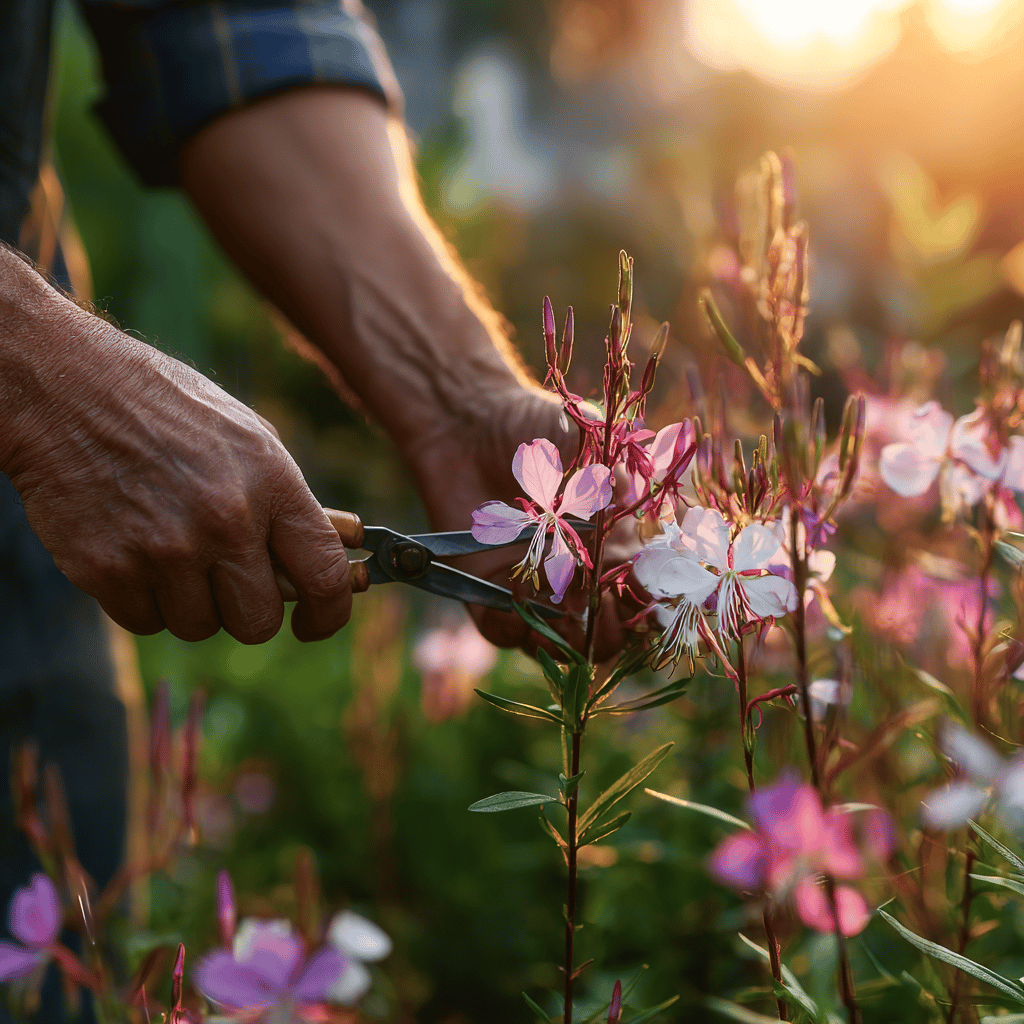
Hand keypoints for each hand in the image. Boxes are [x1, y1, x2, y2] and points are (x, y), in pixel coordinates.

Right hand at [1, 267, 350, 643]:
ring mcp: (163, 549)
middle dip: (248, 610)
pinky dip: (144, 600)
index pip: (323, 576)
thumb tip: (346, 553)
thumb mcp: (251, 439)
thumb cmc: (170, 412)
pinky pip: (146, 621)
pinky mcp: (107, 570)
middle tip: (228, 582)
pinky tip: (135, 550)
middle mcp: (224, 521)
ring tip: (172, 549)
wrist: (66, 388)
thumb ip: (295, 504)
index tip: (314, 621)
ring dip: (192, 603)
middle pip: (258, 623)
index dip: (328, 613)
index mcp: (271, 484)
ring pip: (200, 627)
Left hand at [407, 384, 632, 660]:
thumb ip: (612, 478)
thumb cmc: (538, 427)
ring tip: (560, 600)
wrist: (471, 420)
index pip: (645, 597)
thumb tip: (623, 515)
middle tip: (599, 599)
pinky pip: (507, 634)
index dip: (651, 604)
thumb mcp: (587, 443)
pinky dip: (516, 622)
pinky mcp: (489, 595)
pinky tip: (515, 582)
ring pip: (561, 647)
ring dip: (566, 635)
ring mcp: (536, 590)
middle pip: (608, 636)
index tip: (644, 589)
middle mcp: (580, 578)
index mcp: (616, 547)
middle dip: (610, 628)